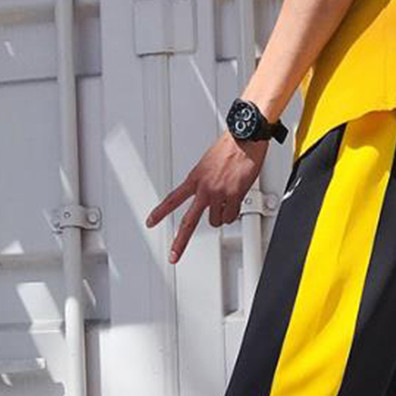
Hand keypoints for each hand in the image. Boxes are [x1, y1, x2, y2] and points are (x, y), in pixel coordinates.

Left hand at [146, 132, 267, 262]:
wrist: (245, 139)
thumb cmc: (229, 148)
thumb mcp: (207, 164)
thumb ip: (203, 182)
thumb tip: (206, 196)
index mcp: (194, 179)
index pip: (172, 199)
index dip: (160, 213)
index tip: (151, 222)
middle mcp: (204, 189)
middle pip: (188, 222)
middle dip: (180, 242)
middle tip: (173, 256)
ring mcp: (219, 194)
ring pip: (216, 222)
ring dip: (221, 217)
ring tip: (227, 202)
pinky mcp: (234, 196)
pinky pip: (231, 216)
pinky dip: (233, 213)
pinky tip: (235, 202)